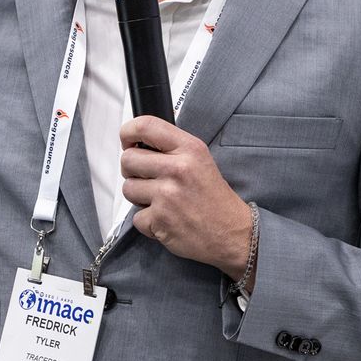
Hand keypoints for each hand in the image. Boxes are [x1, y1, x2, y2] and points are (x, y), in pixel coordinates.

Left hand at [119, 116, 253, 278]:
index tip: (127, 141)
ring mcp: (167, 195)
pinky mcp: (160, 220)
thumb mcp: (201, 161)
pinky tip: (166, 219)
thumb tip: (139, 143)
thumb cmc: (216, 199)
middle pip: (128, 159)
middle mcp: (178, 169)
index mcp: (190, 149)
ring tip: (160, 201)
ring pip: (128, 188)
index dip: (128, 133)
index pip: (146, 126)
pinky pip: (135, 217)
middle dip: (133, 170)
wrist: (232, 233)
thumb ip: (173, 149)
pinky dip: (148, 222)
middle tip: (148, 179)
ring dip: (139, 197)